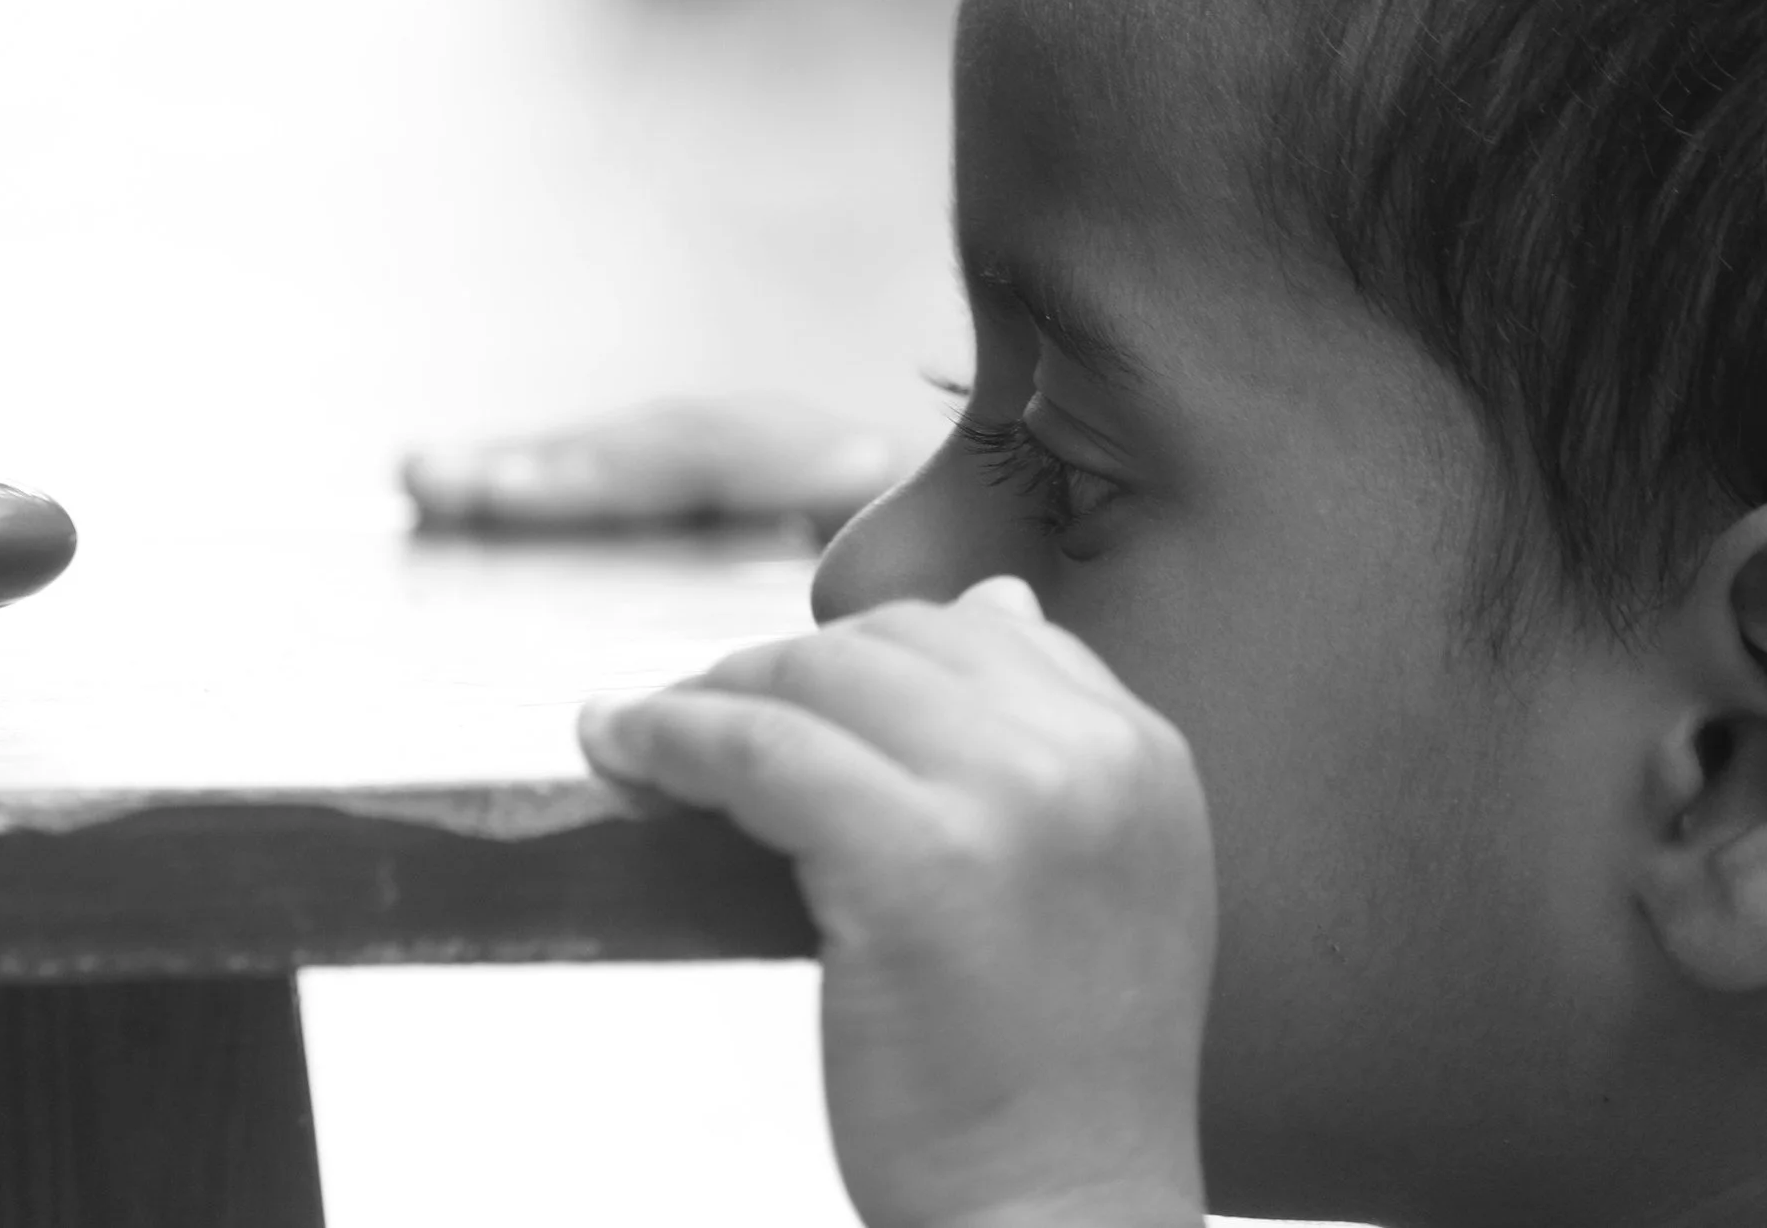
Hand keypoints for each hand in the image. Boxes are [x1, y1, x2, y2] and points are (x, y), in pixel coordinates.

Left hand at [579, 577, 1215, 1227]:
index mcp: (1143, 755)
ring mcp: (1013, 802)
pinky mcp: (917, 861)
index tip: (776, 701)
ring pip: (813, 680)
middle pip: (888, 643)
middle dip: (774, 672)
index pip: (979, 629)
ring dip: (706, 697)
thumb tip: (991, 601)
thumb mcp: (1102, 881)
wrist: (1061, 1224)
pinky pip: (755, 751)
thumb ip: (1046, 748)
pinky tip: (623, 757)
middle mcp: (1093, 758)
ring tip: (638, 741)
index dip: (859, 658)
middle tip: (688, 725)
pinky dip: (670, 737)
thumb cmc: (1052, 1080)